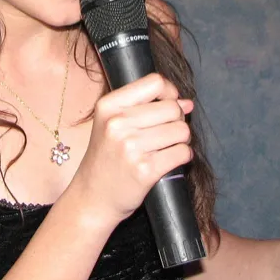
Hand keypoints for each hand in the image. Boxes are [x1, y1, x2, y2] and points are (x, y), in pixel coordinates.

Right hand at [71, 73, 193, 227]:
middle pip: (173, 108)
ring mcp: (130, 147)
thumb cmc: (106, 158)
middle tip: (165, 133)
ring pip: (182, 130)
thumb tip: (187, 102)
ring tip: (165, 147)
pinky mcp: (145, 170)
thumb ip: (146, 107)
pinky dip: (182, 156)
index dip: (169, 92)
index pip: (154, 82)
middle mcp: (117, 123)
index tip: (167, 105)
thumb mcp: (111, 124)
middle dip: (178, 120)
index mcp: (108, 106)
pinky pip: (182, 153)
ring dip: (181, 140)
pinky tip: (167, 161)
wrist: (92, 196)